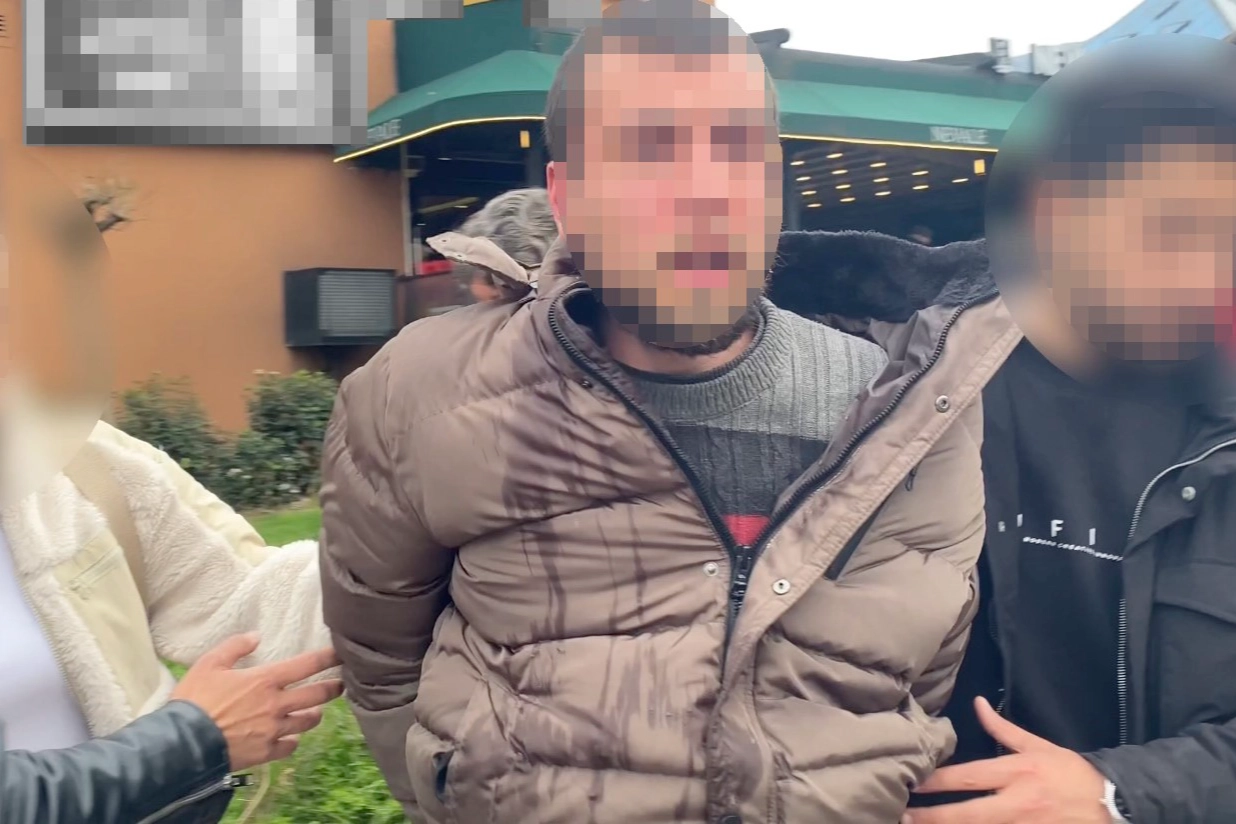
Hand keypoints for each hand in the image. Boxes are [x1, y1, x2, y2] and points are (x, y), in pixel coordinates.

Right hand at [171, 633, 343, 770]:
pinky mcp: (266, 752)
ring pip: (307, 722)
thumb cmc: (194, 700)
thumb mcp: (209, 664)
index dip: (328, 658)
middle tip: (340, 685)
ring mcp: (273, 730)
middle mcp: (276, 705)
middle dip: (333, 689)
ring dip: (314, 716)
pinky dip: (293, 742)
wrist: (184, 744)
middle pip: (317, 695)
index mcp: (265, 680)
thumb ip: (234, 647)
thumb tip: (256, 636)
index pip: (307, 665)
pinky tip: (290, 739)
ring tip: (316, 713)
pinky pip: (289, 747)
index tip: (342, 654)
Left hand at [903, 697, 1108, 823]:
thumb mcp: (1038, 746)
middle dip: (933, 817)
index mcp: (1016, 772)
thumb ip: (1003, 728)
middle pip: (968, 814)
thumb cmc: (1071, 772)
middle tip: (903, 816)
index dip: (937, 781)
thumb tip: (977, 704)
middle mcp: (1017, 802)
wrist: (1114, 803)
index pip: (968, 776)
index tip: (912, 783)